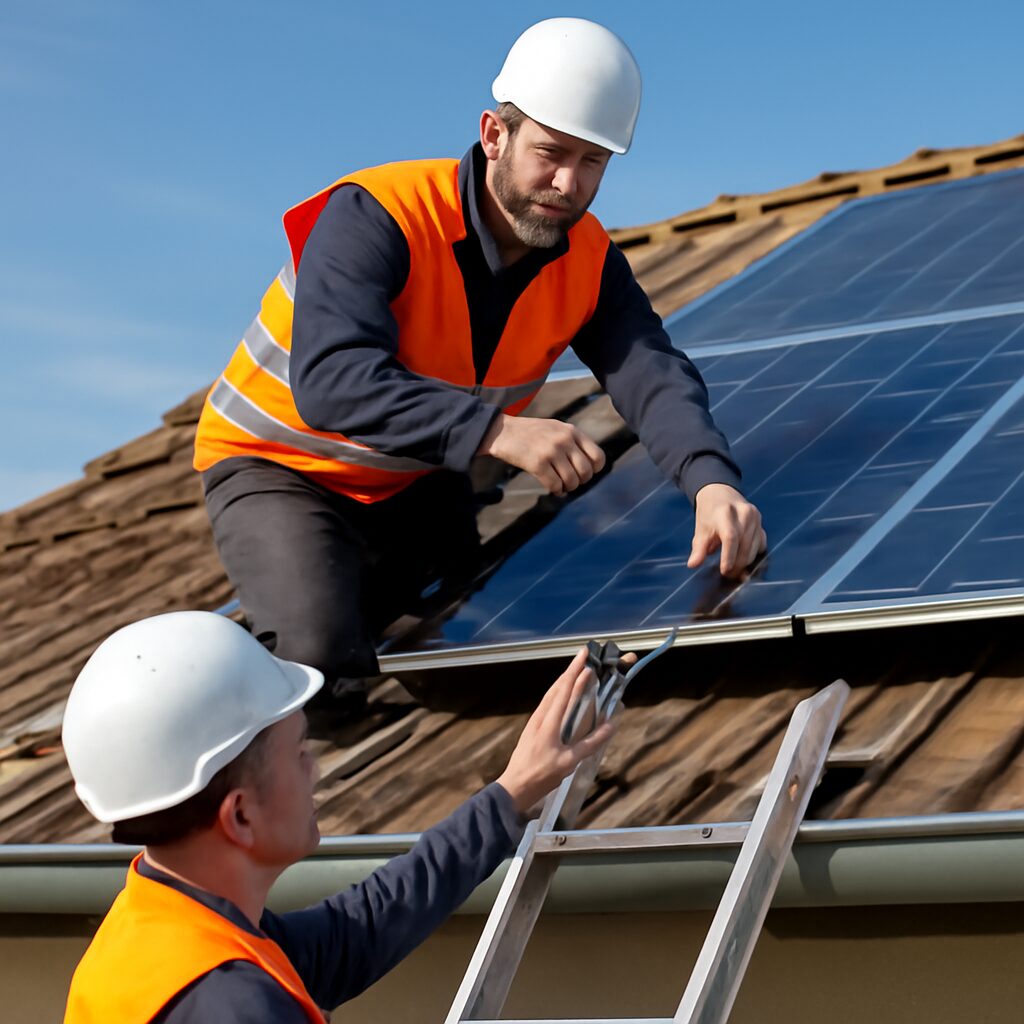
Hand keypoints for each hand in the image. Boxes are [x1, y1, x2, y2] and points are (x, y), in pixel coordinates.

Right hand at [477, 414, 604, 495]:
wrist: (503, 432)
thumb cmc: (531, 434)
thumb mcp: (556, 429)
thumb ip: (573, 442)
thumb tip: (590, 468)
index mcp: (572, 431)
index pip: (598, 457)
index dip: (594, 470)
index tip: (584, 473)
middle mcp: (564, 440)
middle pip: (586, 472)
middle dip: (580, 482)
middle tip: (571, 482)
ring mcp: (551, 451)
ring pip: (571, 481)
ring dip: (567, 488)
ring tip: (561, 486)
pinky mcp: (537, 463)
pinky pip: (555, 485)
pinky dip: (556, 491)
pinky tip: (552, 488)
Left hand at [496, 648, 616, 813]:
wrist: (515, 787)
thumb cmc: (542, 775)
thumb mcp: (570, 761)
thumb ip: (591, 743)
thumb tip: (611, 725)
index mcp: (548, 722)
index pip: (564, 689)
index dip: (575, 671)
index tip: (584, 655)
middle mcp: (540, 716)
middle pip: (557, 687)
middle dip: (571, 670)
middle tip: (583, 657)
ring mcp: (534, 721)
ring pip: (550, 694)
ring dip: (564, 680)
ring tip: (576, 671)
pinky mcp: (533, 728)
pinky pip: (547, 703)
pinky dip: (558, 693)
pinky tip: (562, 696)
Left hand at [688, 483, 765, 578]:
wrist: (720, 492)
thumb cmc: (709, 513)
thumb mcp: (701, 529)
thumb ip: (699, 549)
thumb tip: (693, 565)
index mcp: (725, 513)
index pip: (730, 537)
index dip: (729, 557)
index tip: (724, 570)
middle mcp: (744, 513)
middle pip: (744, 545)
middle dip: (737, 564)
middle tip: (728, 574)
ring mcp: (755, 517)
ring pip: (754, 548)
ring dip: (745, 562)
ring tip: (733, 569)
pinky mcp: (761, 522)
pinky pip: (761, 544)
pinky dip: (753, 554)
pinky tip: (743, 558)